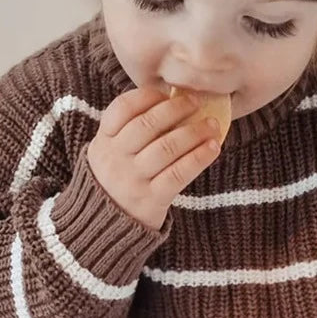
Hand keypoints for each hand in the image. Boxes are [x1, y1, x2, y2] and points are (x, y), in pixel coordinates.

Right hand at [87, 87, 222, 229]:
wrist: (107, 224)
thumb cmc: (118, 179)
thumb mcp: (110, 152)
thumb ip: (130, 129)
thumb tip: (173, 101)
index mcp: (104, 141)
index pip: (122, 109)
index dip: (146, 96)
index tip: (166, 93)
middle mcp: (115, 159)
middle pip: (147, 125)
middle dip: (176, 109)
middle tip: (196, 103)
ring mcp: (133, 180)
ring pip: (166, 148)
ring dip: (194, 132)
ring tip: (211, 125)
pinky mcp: (151, 199)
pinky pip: (178, 174)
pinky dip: (198, 158)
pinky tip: (212, 148)